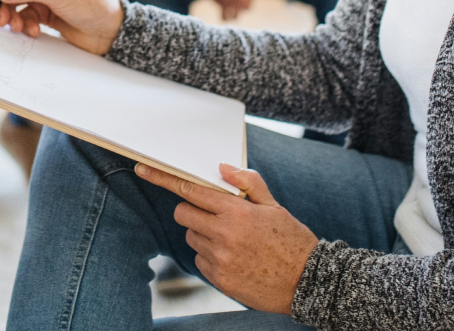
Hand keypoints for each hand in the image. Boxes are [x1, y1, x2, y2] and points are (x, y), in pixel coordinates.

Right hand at [0, 0, 123, 55]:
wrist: (108, 30)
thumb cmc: (90, 3)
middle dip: (2, 2)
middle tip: (1, 19)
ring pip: (13, 2)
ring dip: (12, 16)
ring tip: (18, 28)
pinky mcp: (43, 11)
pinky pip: (23, 16)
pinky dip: (24, 24)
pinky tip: (33, 31)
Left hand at [134, 161, 316, 313]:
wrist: (310, 284)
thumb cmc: (291, 240)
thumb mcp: (273, 206)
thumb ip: (247, 183)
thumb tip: (221, 168)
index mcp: (236, 212)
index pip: (190, 190)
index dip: (163, 178)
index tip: (143, 169)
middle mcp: (225, 234)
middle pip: (183, 212)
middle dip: (191, 209)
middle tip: (211, 214)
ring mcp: (221, 260)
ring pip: (190, 236)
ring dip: (202, 233)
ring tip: (231, 239)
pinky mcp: (221, 280)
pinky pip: (200, 260)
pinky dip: (209, 256)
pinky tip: (233, 258)